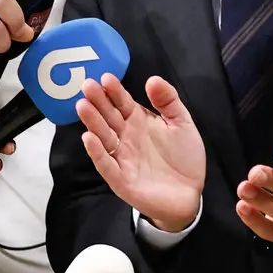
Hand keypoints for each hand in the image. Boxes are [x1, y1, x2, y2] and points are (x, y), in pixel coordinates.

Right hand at [76, 73, 207, 232]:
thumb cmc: (183, 159)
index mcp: (139, 122)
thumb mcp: (182, 124)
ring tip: (83, 106)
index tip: (106, 78)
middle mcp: (126, 138)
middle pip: (108, 117)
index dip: (114, 91)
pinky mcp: (121, 180)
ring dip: (92, 122)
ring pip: (103, 137)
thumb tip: (153, 79)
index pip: (122, 103)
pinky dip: (97, 153)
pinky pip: (107, 165)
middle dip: (98, 102)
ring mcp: (122, 158)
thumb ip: (169, 101)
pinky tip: (89, 138)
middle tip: (87, 85)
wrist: (189, 195)